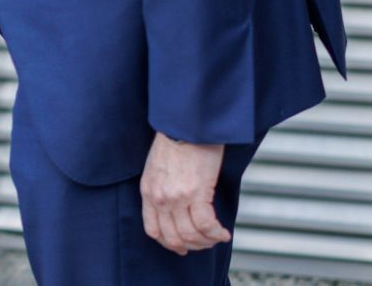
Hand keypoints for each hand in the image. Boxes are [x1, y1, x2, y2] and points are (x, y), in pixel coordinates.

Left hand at [140, 132, 229, 254]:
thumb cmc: (176, 139)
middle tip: (204, 243)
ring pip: (191, 235)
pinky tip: (223, 233)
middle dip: (191, 246)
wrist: (187, 123)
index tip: (182, 247)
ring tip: (216, 237)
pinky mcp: (197, 193)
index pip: (153, 230)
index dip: (169, 243)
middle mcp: (159, 198)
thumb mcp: (157, 167)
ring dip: (206, 242)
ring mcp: (177, 197)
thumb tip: (174, 208)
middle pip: (173, 237)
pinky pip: (207, 225)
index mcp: (147, 191)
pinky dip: (216, 233)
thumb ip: (160, 188)